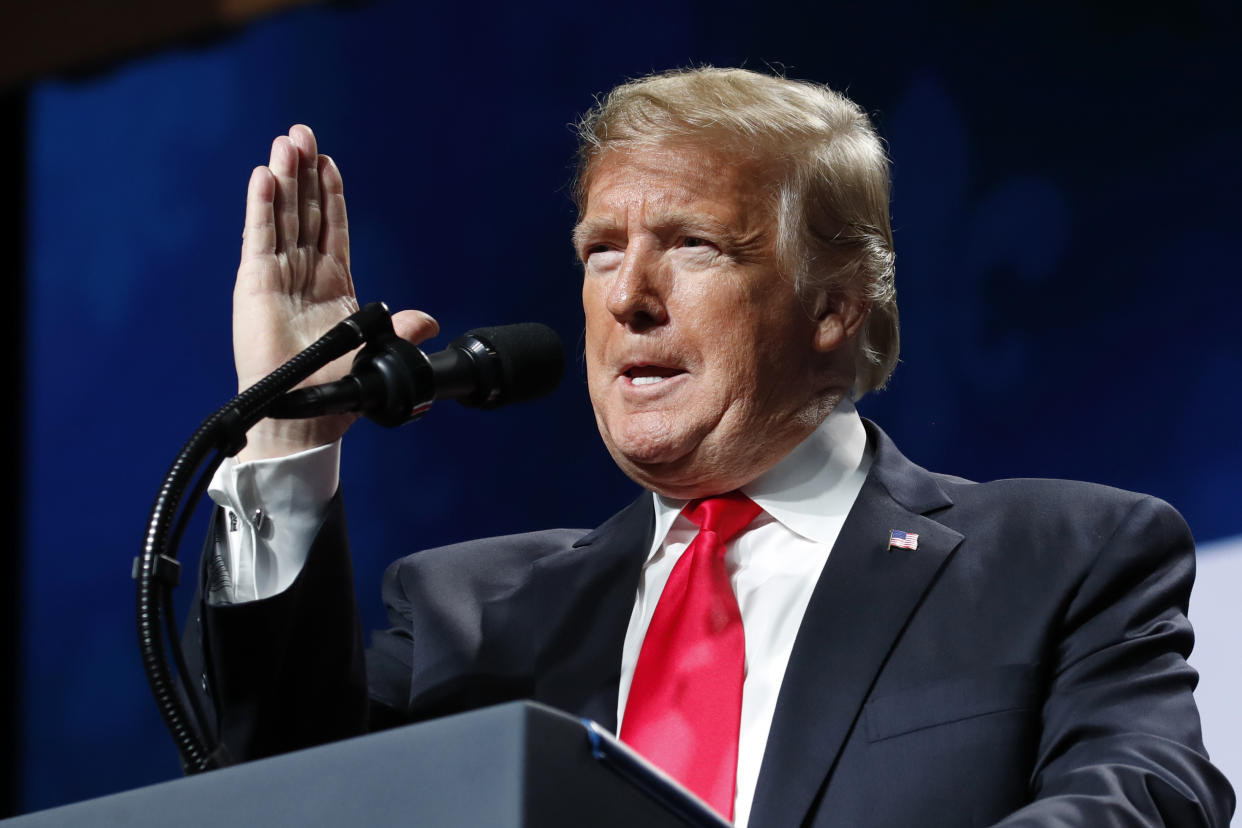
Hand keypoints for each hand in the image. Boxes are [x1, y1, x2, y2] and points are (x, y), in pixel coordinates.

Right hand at [233, 125, 437, 460]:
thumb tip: (427, 320)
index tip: (330, 162)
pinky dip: (262, 208)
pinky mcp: (255, 287)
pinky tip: (265, 178)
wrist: (306, 417)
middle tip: (303, 131)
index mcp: (333, 285)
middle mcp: (303, 276)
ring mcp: (277, 278)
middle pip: (303, 213)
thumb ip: (401, 331)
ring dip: (283, 179)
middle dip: (304, 173)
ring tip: (286, 142)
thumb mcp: (379, 354)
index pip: (332, 229)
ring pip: (281, 218)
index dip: (330, 194)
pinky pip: (260, 240)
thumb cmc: (337, 391)